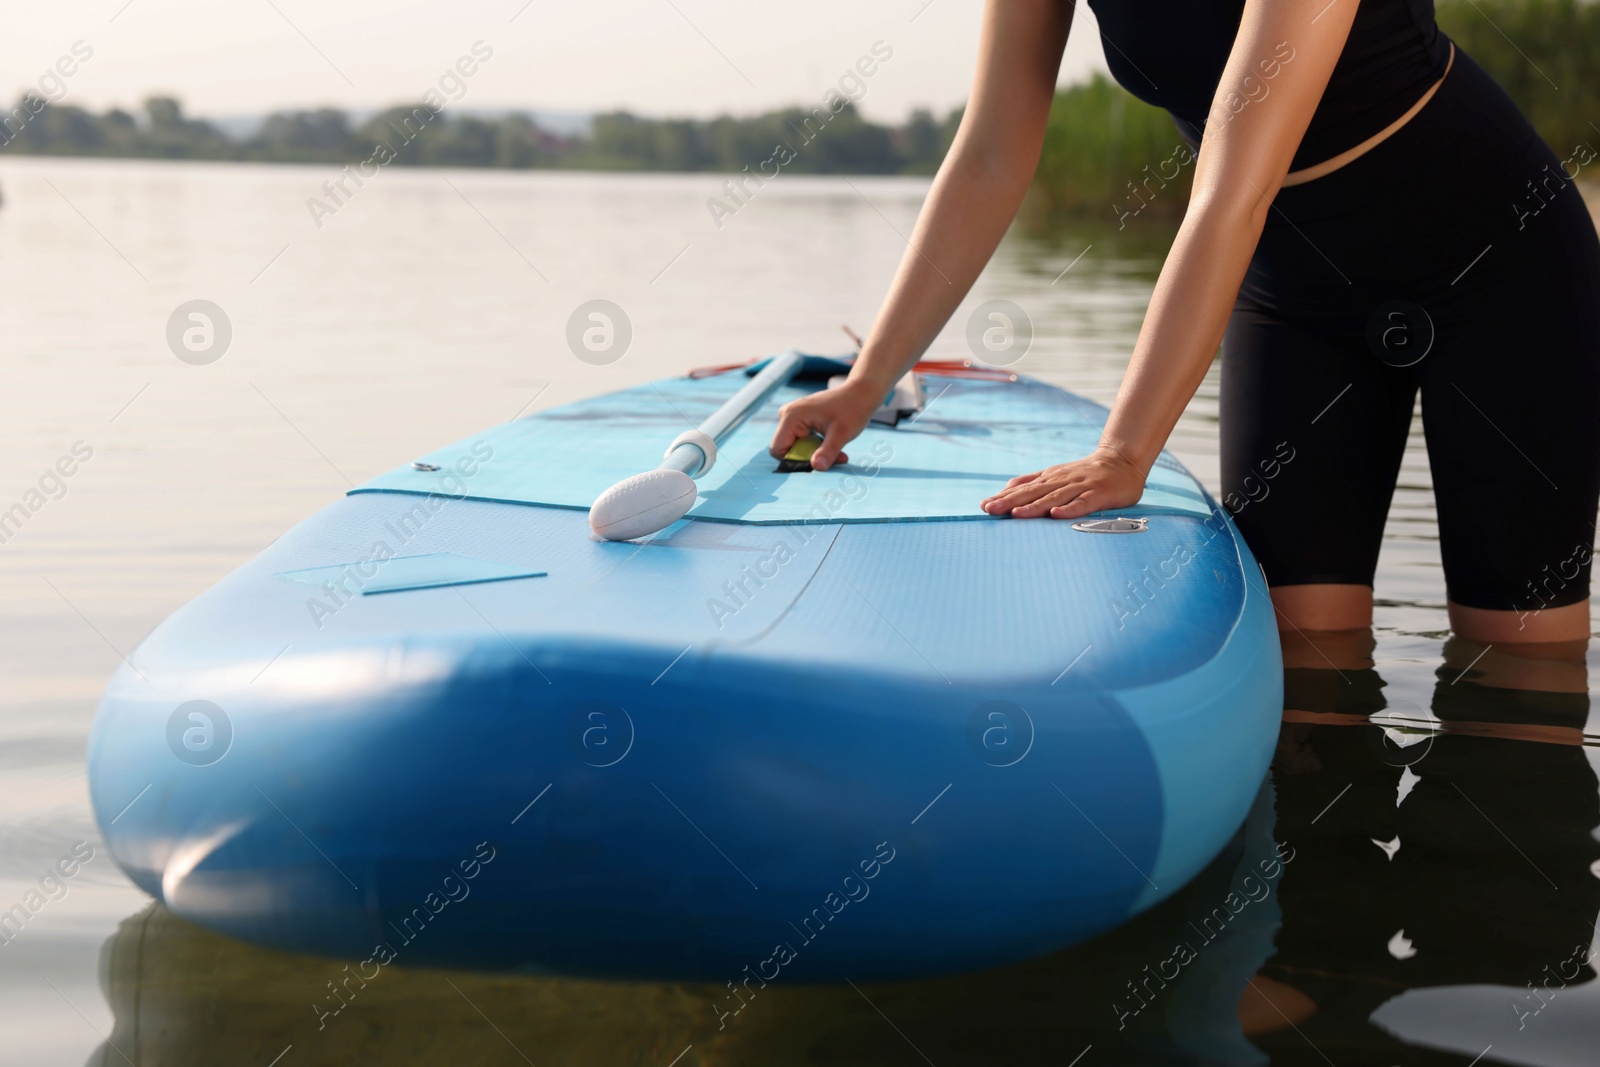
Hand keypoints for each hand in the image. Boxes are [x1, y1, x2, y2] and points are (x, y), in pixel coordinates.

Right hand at [768, 379, 880, 469]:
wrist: (861, 393)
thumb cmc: (853, 410)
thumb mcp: (842, 434)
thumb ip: (827, 451)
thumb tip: (816, 467)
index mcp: (791, 416)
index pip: (778, 449)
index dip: (794, 461)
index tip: (818, 461)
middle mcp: (787, 414)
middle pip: (787, 449)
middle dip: (809, 457)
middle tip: (835, 457)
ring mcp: (793, 416)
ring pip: (796, 447)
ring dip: (816, 454)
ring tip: (838, 452)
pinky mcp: (800, 419)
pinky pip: (802, 441)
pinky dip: (817, 447)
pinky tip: (833, 444)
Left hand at [980, 447, 1145, 518]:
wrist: (1122, 461)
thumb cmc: (1085, 473)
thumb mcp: (1055, 474)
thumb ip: (1032, 481)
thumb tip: (1005, 489)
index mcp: (1048, 478)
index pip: (1022, 489)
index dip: (1003, 497)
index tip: (983, 506)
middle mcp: (1060, 481)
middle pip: (1032, 493)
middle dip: (1009, 502)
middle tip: (989, 510)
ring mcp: (1079, 487)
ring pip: (1053, 497)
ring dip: (1034, 507)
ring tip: (1015, 514)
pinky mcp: (1098, 494)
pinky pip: (1082, 503)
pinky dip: (1069, 509)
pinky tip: (1056, 514)